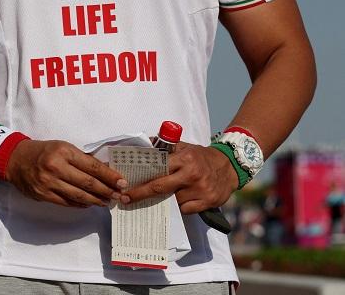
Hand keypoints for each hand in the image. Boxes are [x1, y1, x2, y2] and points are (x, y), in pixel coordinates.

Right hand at [6, 139, 127, 207]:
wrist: (16, 159)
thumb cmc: (44, 151)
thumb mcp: (63, 147)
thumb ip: (81, 159)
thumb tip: (104, 170)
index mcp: (64, 151)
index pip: (92, 166)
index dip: (109, 175)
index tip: (121, 182)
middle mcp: (57, 167)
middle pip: (88, 183)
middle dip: (106, 190)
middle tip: (119, 195)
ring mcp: (49, 183)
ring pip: (78, 195)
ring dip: (96, 200)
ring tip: (107, 202)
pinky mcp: (44, 195)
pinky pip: (67, 202)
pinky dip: (80, 204)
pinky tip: (89, 204)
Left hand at [123, 142, 237, 212]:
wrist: (229, 166)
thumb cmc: (202, 156)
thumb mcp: (185, 147)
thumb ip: (166, 148)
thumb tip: (145, 149)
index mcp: (184, 159)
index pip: (158, 170)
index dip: (141, 180)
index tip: (127, 187)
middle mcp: (191, 174)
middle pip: (160, 188)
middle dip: (141, 194)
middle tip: (127, 199)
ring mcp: (200, 189)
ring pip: (173, 201)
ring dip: (165, 200)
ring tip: (163, 197)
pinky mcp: (207, 201)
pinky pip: (186, 209)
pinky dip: (181, 206)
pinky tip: (182, 199)